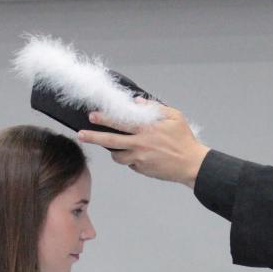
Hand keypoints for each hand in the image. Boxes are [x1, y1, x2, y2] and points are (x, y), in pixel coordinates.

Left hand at [77, 103, 209, 186]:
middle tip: (81, 134)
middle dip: (93, 137)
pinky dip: (129, 158)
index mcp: (147, 128)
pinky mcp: (141, 169)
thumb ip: (155, 108)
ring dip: (113, 151)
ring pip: (117, 156)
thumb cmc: (184, 139)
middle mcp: (140, 144)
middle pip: (110, 141)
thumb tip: (138, 102)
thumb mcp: (174, 117)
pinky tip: (136, 154)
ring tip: (112, 146)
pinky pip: (129, 163)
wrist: (191, 164)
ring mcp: (139, 158)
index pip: (120, 122)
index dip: (104, 119)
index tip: (92, 116)